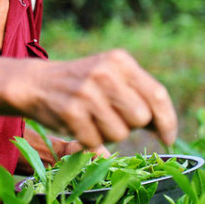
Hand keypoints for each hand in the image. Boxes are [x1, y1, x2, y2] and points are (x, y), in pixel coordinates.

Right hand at [16, 49, 176, 149]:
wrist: (36, 83)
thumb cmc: (83, 84)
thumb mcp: (111, 76)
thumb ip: (138, 96)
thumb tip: (166, 129)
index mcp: (120, 61)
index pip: (157, 95)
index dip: (167, 121)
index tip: (168, 138)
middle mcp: (105, 73)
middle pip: (140, 118)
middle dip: (130, 125)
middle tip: (111, 117)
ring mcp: (87, 92)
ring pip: (120, 134)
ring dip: (108, 134)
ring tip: (92, 119)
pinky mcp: (71, 111)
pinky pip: (95, 142)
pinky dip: (88, 141)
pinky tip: (77, 124)